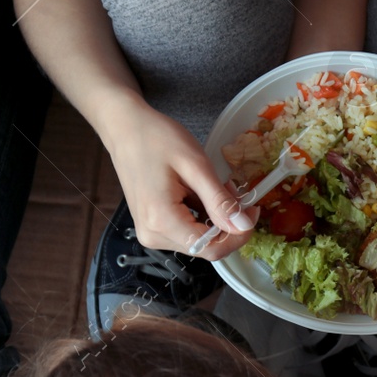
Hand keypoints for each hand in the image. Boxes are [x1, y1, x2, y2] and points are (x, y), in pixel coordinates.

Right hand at [100, 102, 255, 260]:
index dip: (239, 235)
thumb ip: (220, 201)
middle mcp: (153, 235)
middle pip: (206, 247)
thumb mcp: (196, 166)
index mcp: (162, 222)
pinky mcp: (152, 226)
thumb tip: (242, 226)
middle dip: (228, 224)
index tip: (251, 211)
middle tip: (235, 192)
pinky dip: (202, 215)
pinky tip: (202, 192)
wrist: (125, 128)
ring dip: (216, 219)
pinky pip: (186, 230)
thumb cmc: (156, 139)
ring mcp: (151, 232)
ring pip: (199, 239)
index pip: (212, 249)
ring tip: (217, 187)